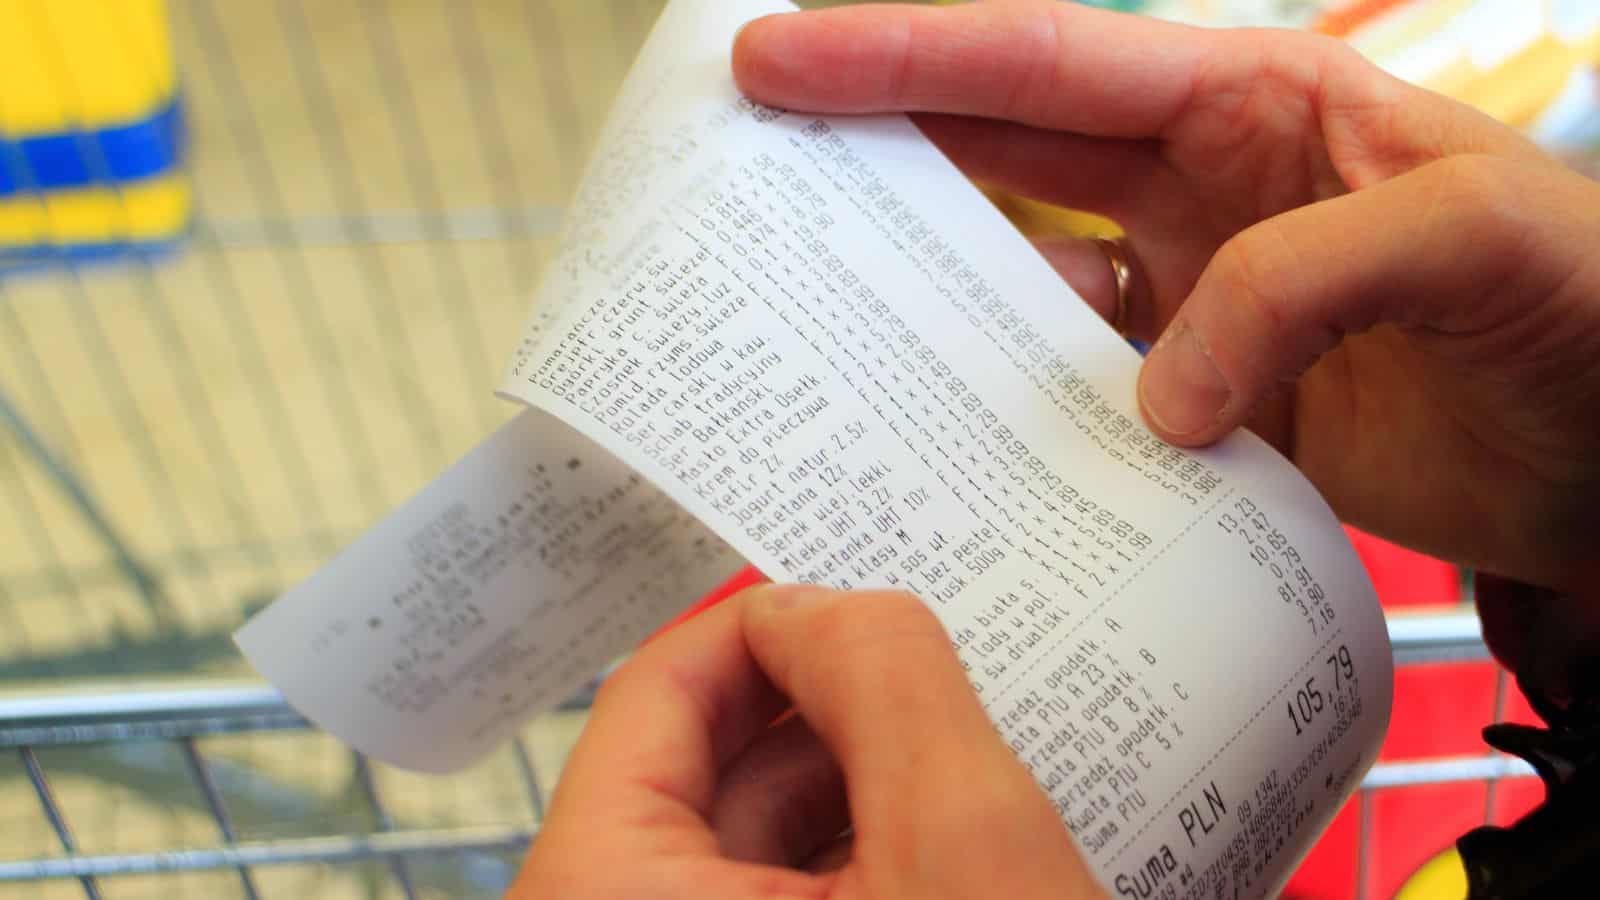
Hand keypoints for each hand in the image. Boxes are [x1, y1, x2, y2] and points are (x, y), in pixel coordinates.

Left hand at [508, 585, 1104, 898]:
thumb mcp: (959, 847)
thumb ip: (885, 678)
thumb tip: (827, 604)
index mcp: (604, 895)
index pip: (654, 692)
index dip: (768, 623)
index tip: (866, 600)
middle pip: (713, 763)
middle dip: (835, 705)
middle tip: (938, 662)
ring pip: (767, 837)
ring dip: (867, 783)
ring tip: (973, 756)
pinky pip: (799, 891)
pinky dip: (874, 856)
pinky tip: (963, 844)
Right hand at [732, 1, 1599, 595]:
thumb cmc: (1589, 309)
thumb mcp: (1472, 239)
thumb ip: (1304, 280)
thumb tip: (1156, 394)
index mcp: (1256, 102)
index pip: (1050, 60)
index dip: (906, 55)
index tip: (781, 59)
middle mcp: (1206, 188)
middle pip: (1005, 150)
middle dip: (875, 147)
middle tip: (749, 166)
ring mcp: (1198, 300)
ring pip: (1026, 279)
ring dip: (935, 294)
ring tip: (823, 313)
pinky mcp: (1206, 403)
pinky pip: (1080, 393)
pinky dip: (1019, 411)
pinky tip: (961, 431)